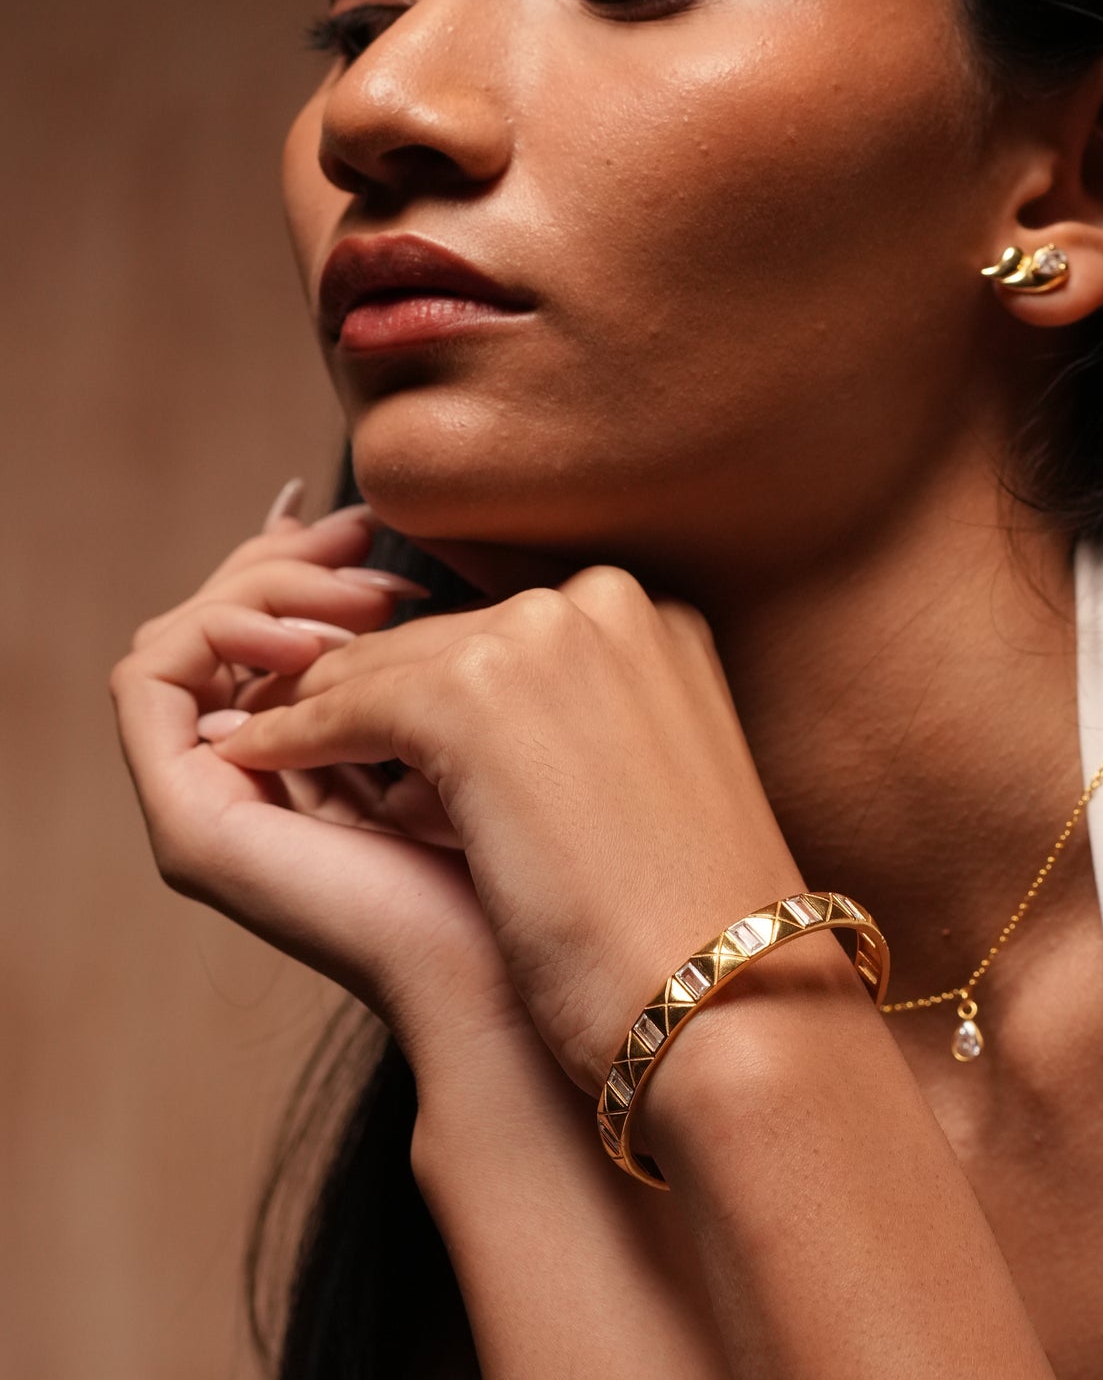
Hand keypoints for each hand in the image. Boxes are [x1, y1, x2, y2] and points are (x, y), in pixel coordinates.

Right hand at [111, 495, 523, 1058]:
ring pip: (183, 634)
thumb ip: (444, 650)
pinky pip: (152, 676)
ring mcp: (210, 804)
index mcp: (324, 763)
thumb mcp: (498, 719)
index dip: (319, 561)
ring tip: (363, 597)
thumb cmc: (549, 863)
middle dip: (294, 562)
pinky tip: (312, 637)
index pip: (280, 629)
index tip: (385, 522)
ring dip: (266, 589)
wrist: (530, 982)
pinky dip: (221, 626)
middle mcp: (252, 783)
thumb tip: (411, 562)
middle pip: (228, 626)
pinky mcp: (190, 823)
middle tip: (368, 535)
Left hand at [207, 565, 806, 1089]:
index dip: (437, 683)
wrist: (731, 999)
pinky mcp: (477, 694)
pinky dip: (293, 735)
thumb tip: (479, 736)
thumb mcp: (650, 779)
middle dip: (377, 693)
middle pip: (444, 634)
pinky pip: (347, 704)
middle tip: (306, 734)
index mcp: (658, 615)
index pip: (507, 628)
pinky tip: (253, 761)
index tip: (378, 726)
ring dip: (329, 713)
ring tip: (272, 747)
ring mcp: (544, 636)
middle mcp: (606, 598)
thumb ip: (586, 723)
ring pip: (387, 663)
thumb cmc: (694, 922)